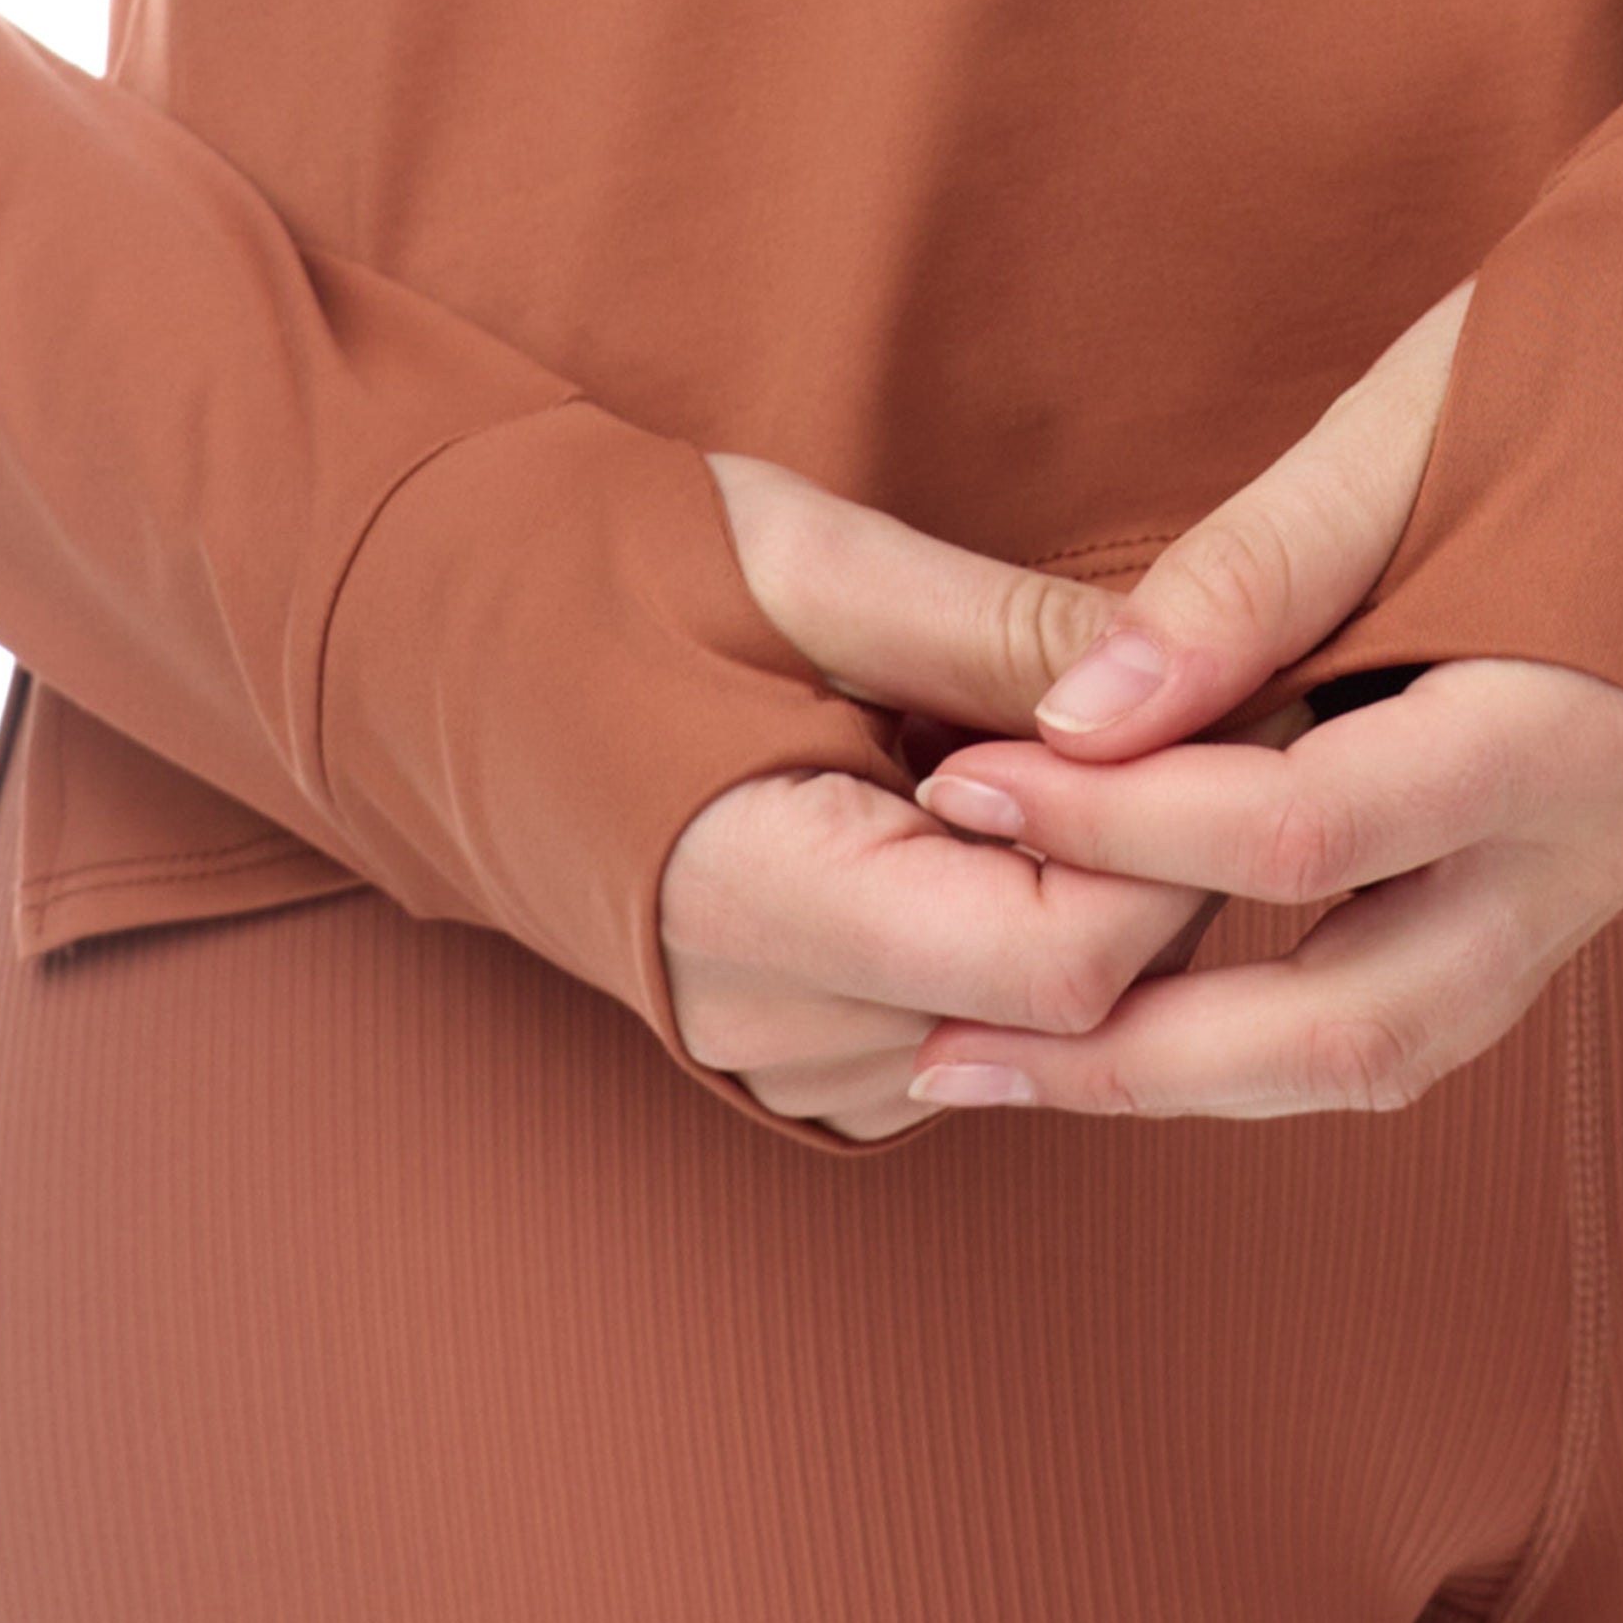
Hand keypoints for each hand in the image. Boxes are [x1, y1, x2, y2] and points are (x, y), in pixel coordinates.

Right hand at [659, 456, 1226, 1141]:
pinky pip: (979, 1026)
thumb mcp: (800, 561)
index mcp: (755, 903)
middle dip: (1156, 855)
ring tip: (1044, 741)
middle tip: (1172, 694)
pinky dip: (1021, 924)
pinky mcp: (800, 1060)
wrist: (417, 643)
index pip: (1068, 962)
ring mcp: (782, 1062)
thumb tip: (1206, 672)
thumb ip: (1000, 635)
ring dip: (1090, 889)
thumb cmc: (594, 568)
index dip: (1169, 838)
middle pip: (1078, 1006)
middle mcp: (769, 1027)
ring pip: (1042, 1026)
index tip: (1206, 701)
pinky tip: (982, 811)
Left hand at [902, 282, 1622, 1118]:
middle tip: (952, 1050)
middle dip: (1138, 1059)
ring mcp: (1584, 890)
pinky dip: (1253, 1030)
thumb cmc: (1586, 357)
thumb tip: (1078, 717)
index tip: (966, 787)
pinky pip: (1395, 1006)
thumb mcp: (1407, 429)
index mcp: (1579, 720)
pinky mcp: (1549, 892)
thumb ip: (1250, 582)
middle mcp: (1596, 849)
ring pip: (1377, 1054)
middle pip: (1352, 1029)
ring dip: (1187, 1080)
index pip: (1311, 828)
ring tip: (1003, 1065)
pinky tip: (1121, 1015)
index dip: (1118, 823)